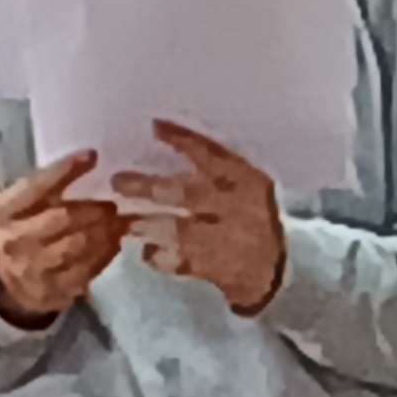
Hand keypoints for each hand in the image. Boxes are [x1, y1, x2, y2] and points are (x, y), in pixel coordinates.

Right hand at [0, 147, 126, 326]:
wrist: (12, 281)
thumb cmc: (24, 228)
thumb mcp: (24, 204)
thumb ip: (49, 182)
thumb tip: (91, 156)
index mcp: (2, 212)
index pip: (35, 187)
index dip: (64, 169)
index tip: (92, 156)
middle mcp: (13, 240)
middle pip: (62, 218)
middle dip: (93, 209)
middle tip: (112, 205)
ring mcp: (32, 268)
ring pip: (78, 245)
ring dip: (105, 231)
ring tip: (119, 221)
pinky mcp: (54, 289)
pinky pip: (88, 268)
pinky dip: (106, 252)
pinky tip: (114, 240)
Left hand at [117, 121, 288, 314]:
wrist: (278, 267)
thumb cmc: (254, 216)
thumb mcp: (248, 185)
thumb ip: (214, 168)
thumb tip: (162, 137)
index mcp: (247, 181)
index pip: (213, 155)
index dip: (183, 140)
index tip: (155, 127)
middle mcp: (237, 207)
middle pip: (186, 194)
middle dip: (148, 187)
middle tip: (118, 181)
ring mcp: (226, 240)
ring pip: (178, 230)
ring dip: (147, 225)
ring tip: (125, 221)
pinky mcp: (215, 269)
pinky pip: (179, 262)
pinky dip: (159, 258)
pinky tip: (148, 252)